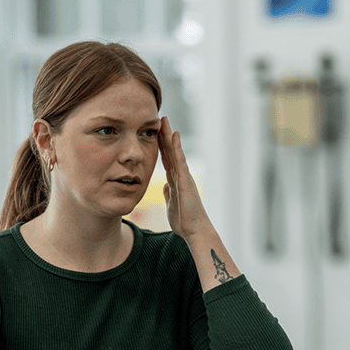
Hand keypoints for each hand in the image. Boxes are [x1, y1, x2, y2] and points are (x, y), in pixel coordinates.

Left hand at [159, 117, 211, 240]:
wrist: (195, 230)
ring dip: (169, 135)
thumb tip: (164, 186)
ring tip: (165, 121)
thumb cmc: (184, 220)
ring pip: (175, 151)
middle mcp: (180, 175)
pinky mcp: (185, 179)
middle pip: (170, 151)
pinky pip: (180, 159)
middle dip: (164, 136)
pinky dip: (177, 146)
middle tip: (160, 119)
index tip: (155, 133)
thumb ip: (168, 193)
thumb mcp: (171, 203)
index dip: (161, 146)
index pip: (166, 159)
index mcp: (175, 181)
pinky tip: (174, 135)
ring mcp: (184, 176)